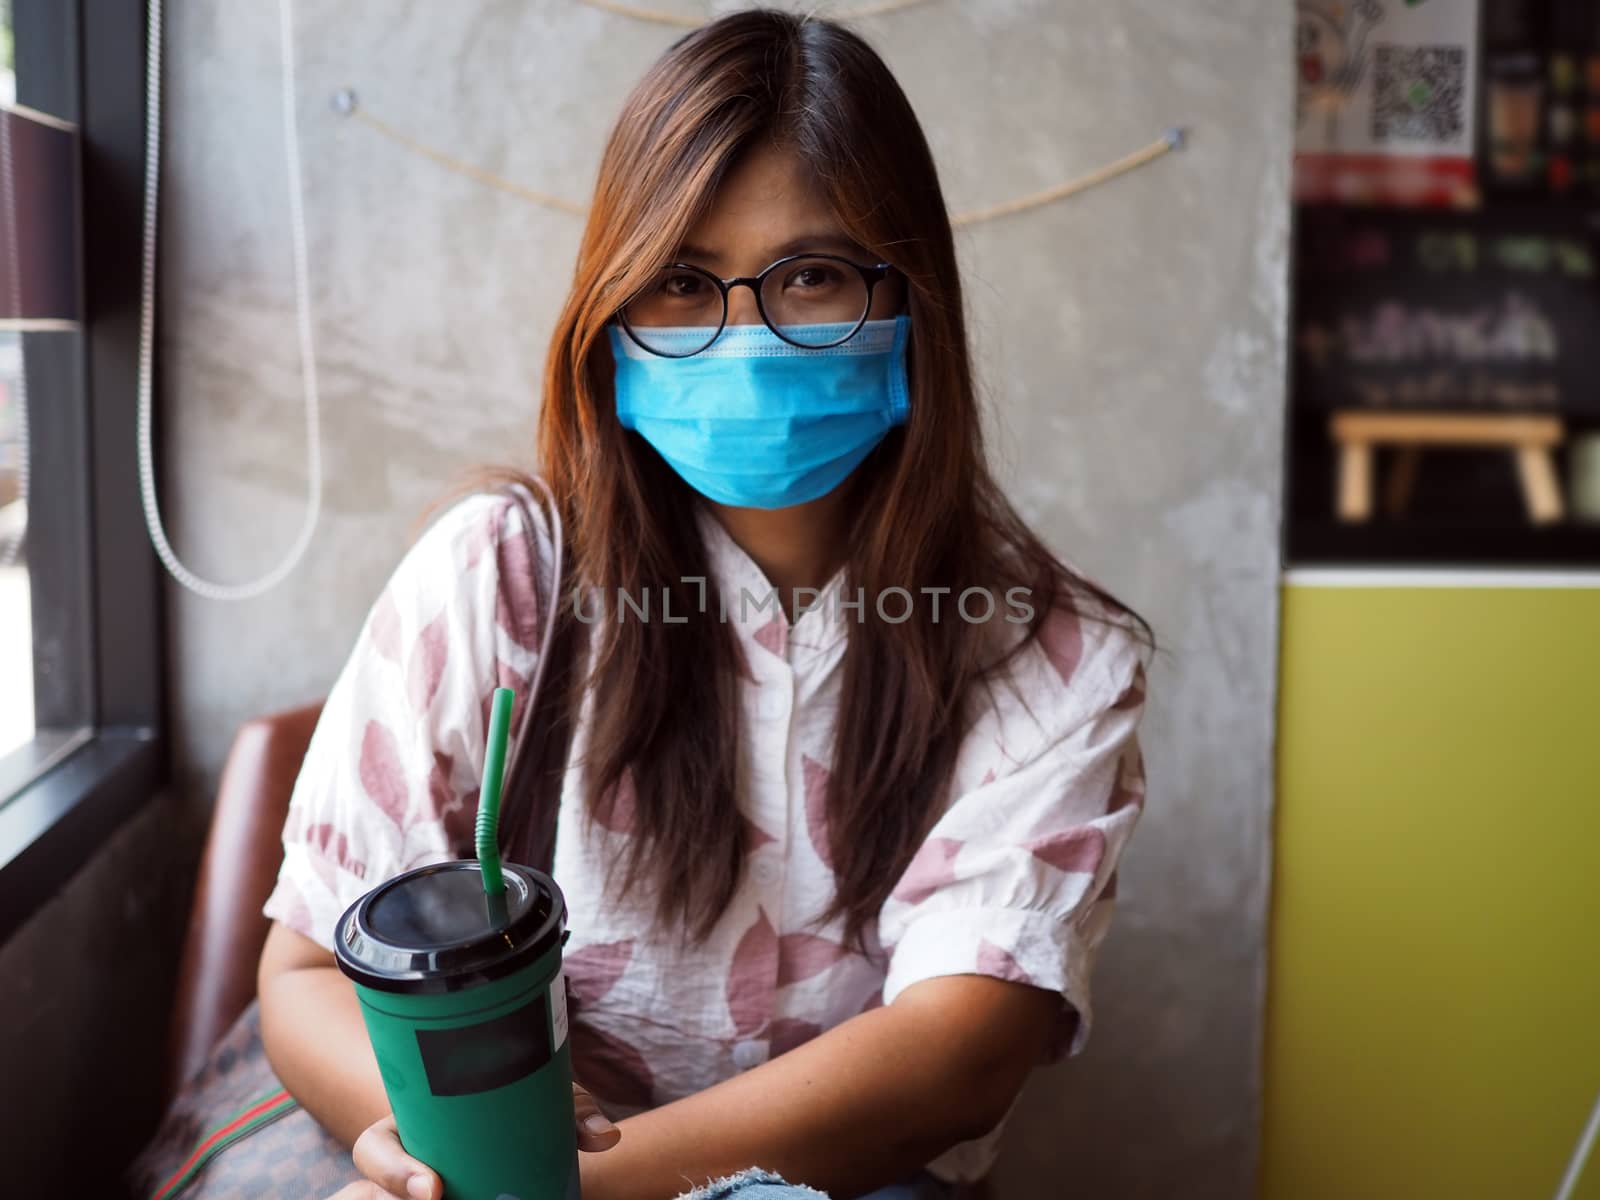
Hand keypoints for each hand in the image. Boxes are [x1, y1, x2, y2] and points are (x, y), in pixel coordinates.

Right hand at [325, 1080, 621, 1199]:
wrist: (530, 1131)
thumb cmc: (523, 1107)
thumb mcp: (544, 1099)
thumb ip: (574, 1112)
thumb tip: (608, 1136)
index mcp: (410, 1125)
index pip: (376, 1150)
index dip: (391, 1172)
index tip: (434, 1188)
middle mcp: (406, 1164)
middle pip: (370, 1193)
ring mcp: (419, 1190)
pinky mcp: (443, 1198)